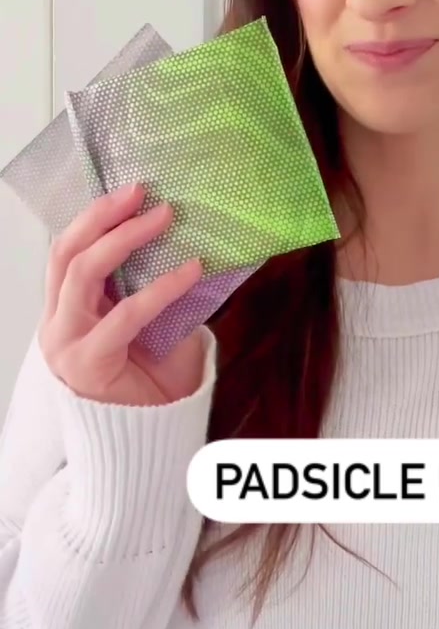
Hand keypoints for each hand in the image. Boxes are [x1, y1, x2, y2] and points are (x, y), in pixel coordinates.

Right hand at [39, 184, 206, 404]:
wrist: (151, 439)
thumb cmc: (153, 379)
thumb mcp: (152, 321)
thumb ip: (153, 285)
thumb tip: (188, 236)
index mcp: (67, 308)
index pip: (68, 251)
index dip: (96, 216)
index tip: (132, 189)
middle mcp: (58, 322)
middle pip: (66, 254)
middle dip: (103, 217)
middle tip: (141, 192)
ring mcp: (67, 343)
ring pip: (82, 274)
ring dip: (125, 239)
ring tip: (163, 217)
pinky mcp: (89, 364)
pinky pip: (124, 315)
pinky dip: (160, 288)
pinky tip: (190, 271)